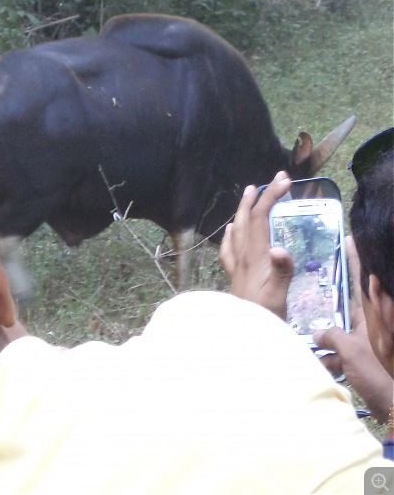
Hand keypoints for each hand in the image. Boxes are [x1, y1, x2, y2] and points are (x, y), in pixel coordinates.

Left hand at [220, 171, 293, 318]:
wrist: (242, 335)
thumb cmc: (264, 317)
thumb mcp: (278, 295)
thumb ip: (281, 272)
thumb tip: (280, 249)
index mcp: (255, 256)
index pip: (262, 218)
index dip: (271, 197)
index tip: (285, 180)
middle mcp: (243, 256)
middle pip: (248, 219)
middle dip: (258, 196)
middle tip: (271, 179)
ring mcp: (237, 266)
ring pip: (238, 229)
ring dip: (245, 209)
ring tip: (249, 194)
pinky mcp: (235, 276)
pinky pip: (229, 248)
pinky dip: (232, 234)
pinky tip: (231, 231)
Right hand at [313, 238, 393, 422]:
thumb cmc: (379, 372)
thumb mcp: (350, 350)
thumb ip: (331, 335)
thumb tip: (318, 333)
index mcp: (373, 315)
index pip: (363, 280)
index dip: (357, 260)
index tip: (351, 239)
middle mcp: (373, 326)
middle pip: (350, 307)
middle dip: (334, 304)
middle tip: (317, 290)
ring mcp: (369, 344)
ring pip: (342, 334)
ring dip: (328, 341)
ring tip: (315, 347)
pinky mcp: (366, 363)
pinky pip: (343, 355)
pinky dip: (332, 360)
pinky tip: (320, 367)